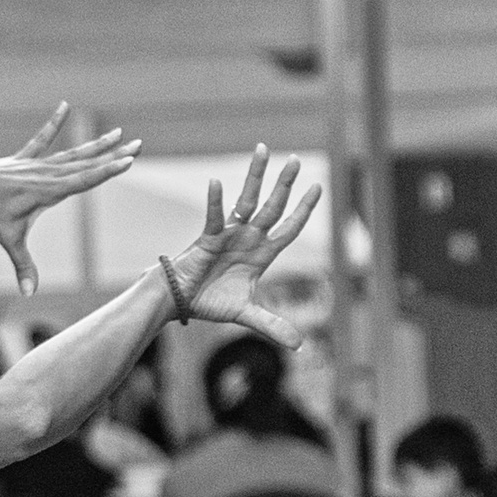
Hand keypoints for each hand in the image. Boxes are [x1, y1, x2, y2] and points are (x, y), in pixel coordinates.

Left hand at [0, 105, 140, 296]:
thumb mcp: (8, 240)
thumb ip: (23, 266)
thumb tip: (29, 293)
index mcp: (50, 191)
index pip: (86, 180)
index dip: (108, 171)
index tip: (129, 161)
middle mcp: (48, 174)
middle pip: (87, 164)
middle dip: (113, 156)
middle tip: (138, 145)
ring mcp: (37, 164)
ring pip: (72, 152)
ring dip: (96, 144)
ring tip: (117, 132)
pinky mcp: (24, 159)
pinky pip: (42, 138)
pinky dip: (53, 123)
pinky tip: (64, 105)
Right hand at [168, 146, 321, 347]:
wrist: (179, 303)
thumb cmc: (209, 303)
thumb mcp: (246, 314)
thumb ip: (272, 325)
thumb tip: (300, 346)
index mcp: (261, 254)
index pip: (289, 227)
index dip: (304, 210)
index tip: (318, 187)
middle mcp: (248, 238)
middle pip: (272, 207)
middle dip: (284, 184)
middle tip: (296, 160)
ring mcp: (229, 235)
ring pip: (246, 201)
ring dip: (255, 177)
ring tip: (262, 150)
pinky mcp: (207, 238)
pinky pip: (214, 218)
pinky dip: (216, 202)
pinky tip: (217, 182)